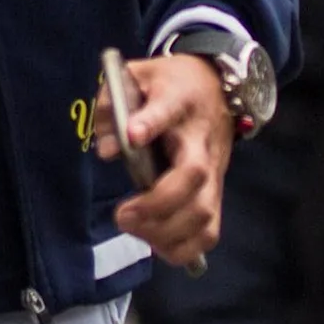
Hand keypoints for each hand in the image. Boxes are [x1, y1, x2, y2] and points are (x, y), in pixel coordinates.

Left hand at [102, 53, 233, 269]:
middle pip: (193, 176)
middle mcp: (202, 141)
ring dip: (167, 231)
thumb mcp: (135, 75)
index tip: (132, 135)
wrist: (216, 87)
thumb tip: (107, 149)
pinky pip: (210, 231)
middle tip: (122, 215)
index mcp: (179, 102)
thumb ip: (112, 103)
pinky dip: (184, 247)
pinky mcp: (216, 192)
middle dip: (157, 203)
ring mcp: (214, 171)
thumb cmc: (167, 85)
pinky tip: (155, 244)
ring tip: (133, 229)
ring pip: (205, 211)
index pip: (168, 109)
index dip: (150, 122)